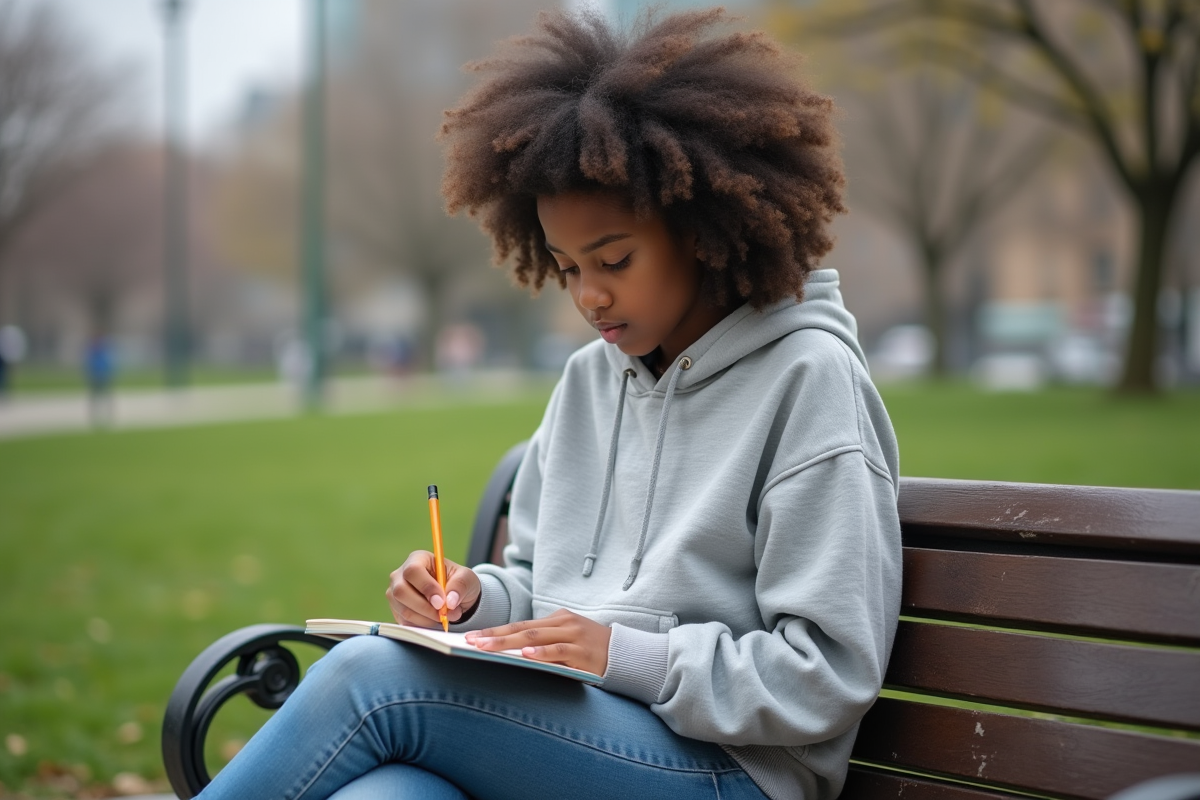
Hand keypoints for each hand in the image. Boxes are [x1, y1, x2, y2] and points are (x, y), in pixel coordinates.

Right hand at [386, 551, 480, 627]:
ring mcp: (395, 593)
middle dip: (425, 607)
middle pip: (401, 591)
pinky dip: (422, 624)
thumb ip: (460, 586)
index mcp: (418, 559)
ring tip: (443, 617)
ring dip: (426, 618)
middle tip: (443, 614)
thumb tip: (450, 601)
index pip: (413, 571)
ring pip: (403, 609)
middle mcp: (401, 574)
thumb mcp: (467, 578)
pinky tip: (434, 620)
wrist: (454, 598)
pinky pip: (405, 622)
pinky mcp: (396, 610)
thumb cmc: (458, 583)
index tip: (441, 602)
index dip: (426, 587)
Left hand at [465, 609, 610, 675]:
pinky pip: (558, 651)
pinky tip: (525, 654)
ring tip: (486, 648)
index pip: (520, 624)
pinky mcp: (583, 651)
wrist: (626, 654)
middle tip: (470, 642)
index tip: (472, 637)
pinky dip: (541, 652)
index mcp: (557, 618)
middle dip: (494, 636)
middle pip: (522, 628)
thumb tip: (511, 653)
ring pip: (534, 637)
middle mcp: (563, 623)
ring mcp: (573, 635)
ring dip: (508, 643)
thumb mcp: (567, 641)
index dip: (495, 630)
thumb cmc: (593, 650)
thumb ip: (544, 643)